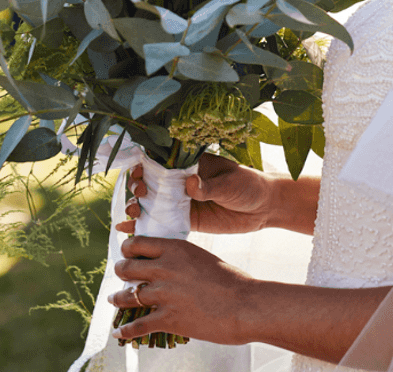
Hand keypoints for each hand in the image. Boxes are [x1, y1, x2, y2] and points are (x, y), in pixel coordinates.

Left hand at [110, 236, 254, 345]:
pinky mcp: (168, 318)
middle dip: (121, 272)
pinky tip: (119, 334)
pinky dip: (125, 332)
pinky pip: (137, 325)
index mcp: (175, 249)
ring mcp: (164, 294)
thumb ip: (182, 259)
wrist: (247, 305)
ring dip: (118, 299)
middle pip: (126, 267)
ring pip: (126, 295)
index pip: (137, 243)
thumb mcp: (203, 258)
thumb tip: (169, 264)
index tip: (127, 254)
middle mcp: (165, 268)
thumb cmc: (233, 282)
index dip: (128, 249)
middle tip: (121, 275)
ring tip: (115, 300)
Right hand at [116, 153, 275, 235]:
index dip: (143, 167)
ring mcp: (181, 202)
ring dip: (136, 207)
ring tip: (132, 214)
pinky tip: (127, 231)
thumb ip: (209, 186)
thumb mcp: (230, 183)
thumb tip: (190, 184)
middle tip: (138, 196)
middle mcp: (180, 182)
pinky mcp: (186, 221)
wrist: (264, 207)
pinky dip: (144, 227)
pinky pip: (162, 223)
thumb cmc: (249, 185)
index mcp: (189, 164)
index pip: (159, 162)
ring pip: (151, 203)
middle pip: (149, 182)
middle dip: (136, 188)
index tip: (140, 176)